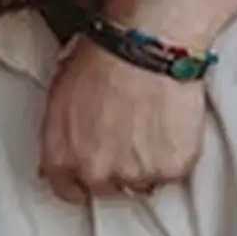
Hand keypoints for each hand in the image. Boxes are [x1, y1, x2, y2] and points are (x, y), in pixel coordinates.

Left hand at [40, 35, 207, 202]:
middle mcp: (94, 173)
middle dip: (117, 168)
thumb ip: (60, 134)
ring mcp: (134, 175)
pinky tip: (173, 124)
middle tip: (131, 136)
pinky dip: (176, 153)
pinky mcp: (171, 169)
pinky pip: (174, 171)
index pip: (68, 189)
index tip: (96, 164)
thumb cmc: (103, 58)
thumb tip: (65, 150)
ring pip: (143, 182)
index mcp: (61, 158)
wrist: (147, 45)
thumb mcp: (60, 96)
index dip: (83, 177)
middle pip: (107, 188)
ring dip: (148, 163)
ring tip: (154, 126)